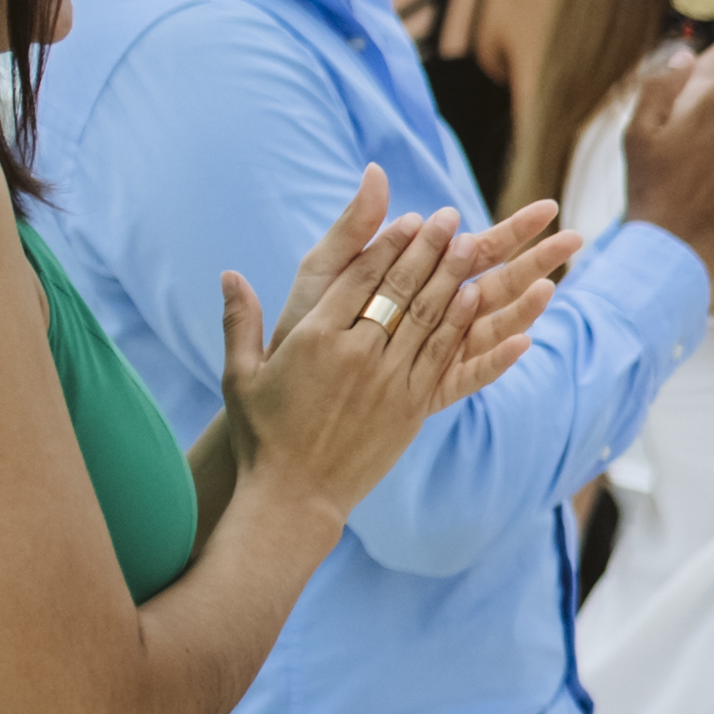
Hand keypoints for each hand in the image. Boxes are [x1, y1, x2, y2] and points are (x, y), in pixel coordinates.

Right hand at [217, 171, 581, 511]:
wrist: (292, 495)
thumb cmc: (261, 434)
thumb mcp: (240, 375)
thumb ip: (240, 321)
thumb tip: (229, 273)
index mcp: (314, 338)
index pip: (359, 279)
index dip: (387, 246)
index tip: (410, 219)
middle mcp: (357, 354)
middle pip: (401, 291)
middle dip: (429, 250)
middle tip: (451, 218)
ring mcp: (390, 382)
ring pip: (430, 319)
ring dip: (455, 279)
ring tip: (477, 245)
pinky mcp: (413, 408)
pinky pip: (449, 360)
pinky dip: (468, 329)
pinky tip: (485, 305)